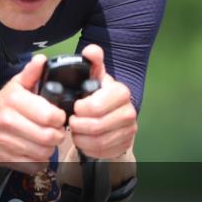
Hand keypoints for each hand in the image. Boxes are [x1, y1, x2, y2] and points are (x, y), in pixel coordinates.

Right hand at [0, 54, 66, 173]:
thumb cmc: (2, 105)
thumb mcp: (15, 86)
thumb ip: (31, 74)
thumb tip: (42, 60)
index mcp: (14, 101)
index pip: (50, 116)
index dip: (60, 118)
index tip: (58, 116)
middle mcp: (8, 122)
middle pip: (49, 137)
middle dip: (58, 134)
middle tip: (55, 130)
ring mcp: (6, 142)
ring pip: (44, 153)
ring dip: (50, 148)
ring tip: (46, 140)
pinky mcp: (6, 159)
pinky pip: (34, 165)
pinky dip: (39, 160)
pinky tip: (36, 150)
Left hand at [64, 44, 137, 159]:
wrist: (109, 114)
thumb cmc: (96, 94)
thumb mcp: (93, 76)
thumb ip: (91, 62)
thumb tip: (90, 50)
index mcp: (120, 92)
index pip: (97, 106)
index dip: (81, 109)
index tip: (75, 107)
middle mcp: (129, 111)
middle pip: (97, 126)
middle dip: (79, 125)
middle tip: (72, 121)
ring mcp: (129, 130)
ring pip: (99, 141)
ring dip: (81, 137)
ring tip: (76, 130)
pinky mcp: (124, 144)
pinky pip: (102, 152)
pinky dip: (88, 147)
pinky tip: (83, 139)